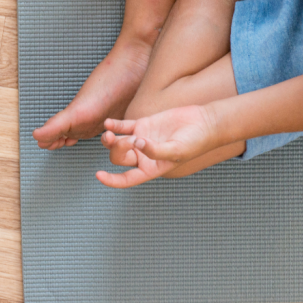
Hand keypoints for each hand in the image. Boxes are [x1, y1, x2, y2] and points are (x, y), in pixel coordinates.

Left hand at [95, 105, 219, 188]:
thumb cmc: (194, 142)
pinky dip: (114, 125)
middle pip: (119, 158)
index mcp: (151, 168)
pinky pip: (122, 126)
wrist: (203, 122)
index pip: (127, 179)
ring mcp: (141, 139)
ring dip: (109, 139)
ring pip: (116, 143)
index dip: (112, 180)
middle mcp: (143, 156)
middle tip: (129, 140)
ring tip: (109, 131)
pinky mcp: (142, 124)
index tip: (99, 175)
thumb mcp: (176, 151)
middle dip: (117, 149)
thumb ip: (156, 151)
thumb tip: (137, 145)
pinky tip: (108, 123)